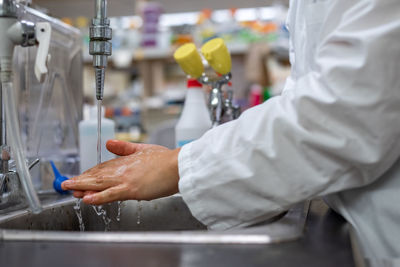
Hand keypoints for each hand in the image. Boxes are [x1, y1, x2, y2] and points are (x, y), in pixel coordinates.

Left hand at [61, 140, 180, 204]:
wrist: (178, 166)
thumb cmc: (166, 159)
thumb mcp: (143, 149)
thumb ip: (125, 148)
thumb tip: (109, 144)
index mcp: (126, 161)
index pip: (103, 168)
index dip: (90, 173)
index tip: (81, 176)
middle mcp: (123, 170)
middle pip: (97, 175)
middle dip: (80, 180)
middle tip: (66, 184)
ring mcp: (126, 180)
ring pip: (100, 184)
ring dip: (82, 186)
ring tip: (69, 189)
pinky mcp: (131, 189)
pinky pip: (111, 194)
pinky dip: (98, 197)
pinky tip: (86, 198)